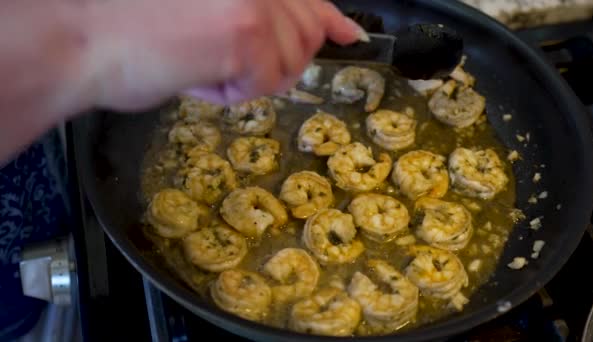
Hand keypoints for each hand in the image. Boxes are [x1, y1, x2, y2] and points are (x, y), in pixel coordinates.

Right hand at [85, 0, 364, 109]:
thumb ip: (252, 12)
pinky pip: (265, 82)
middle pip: (305, 32)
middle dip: (277, 61)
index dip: (328, 17)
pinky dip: (230, 92)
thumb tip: (302, 30)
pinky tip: (194, 75)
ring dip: (248, 76)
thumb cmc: (128, 27)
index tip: (345, 33)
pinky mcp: (246, 31)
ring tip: (199, 64)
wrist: (81, 40)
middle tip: (229, 65)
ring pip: (288, 61)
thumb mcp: (201, 8)